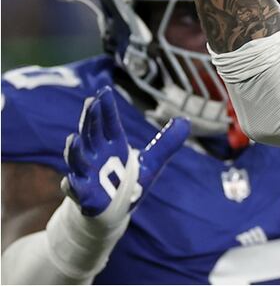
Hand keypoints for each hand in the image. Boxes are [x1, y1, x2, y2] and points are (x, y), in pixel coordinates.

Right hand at [61, 86, 189, 220]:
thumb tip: (185, 120)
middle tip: (91, 103)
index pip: (109, 123)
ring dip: (75, 151)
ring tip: (73, 139)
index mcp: (113, 145)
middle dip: (90, 120)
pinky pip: (75, 190)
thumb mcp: (152, 161)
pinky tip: (71, 181)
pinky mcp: (84, 196)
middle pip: (91, 134)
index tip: (104, 91)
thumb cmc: (129, 182)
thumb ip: (167, 142)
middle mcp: (97, 156)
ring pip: (77, 160)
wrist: (114, 210)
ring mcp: (87, 174)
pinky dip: (72, 185)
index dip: (106, 109)